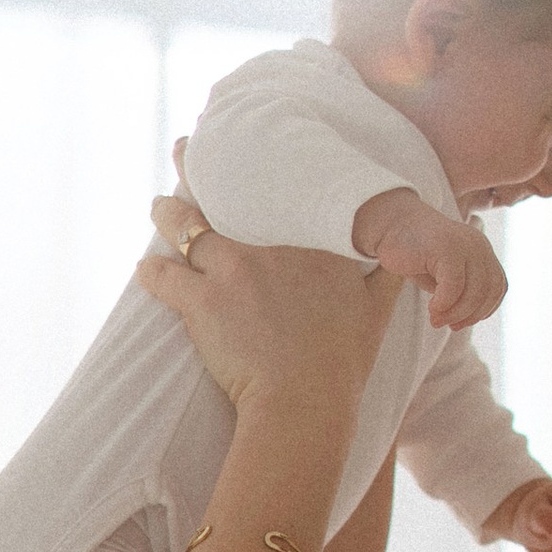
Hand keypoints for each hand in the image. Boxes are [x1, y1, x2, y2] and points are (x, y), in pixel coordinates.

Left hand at [141, 153, 400, 408]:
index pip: (281, 194)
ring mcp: (232, 269)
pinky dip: (151, 272)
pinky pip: (163, 276)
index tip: (248, 155)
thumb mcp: (378, 313)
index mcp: (313, 244)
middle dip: (200, 166)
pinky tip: (145, 268)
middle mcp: (270, 246)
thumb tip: (406, 258)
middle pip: (226, 195)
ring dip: (167, 213)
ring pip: (185, 226)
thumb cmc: (342, 364)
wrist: (304, 404)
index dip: (260, 173)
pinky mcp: (200, 300)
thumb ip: (389, 277)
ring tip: (158, 205)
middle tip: (185, 147)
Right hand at [351, 188, 507, 331]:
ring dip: (455, 313)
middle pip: (488, 291)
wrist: (390, 224)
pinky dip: (445, 303)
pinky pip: (454, 285)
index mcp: (482, 251)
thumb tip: (468, 318)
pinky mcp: (447, 247)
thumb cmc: (416, 254)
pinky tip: (431, 308)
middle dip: (469, 315)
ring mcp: (465, 244)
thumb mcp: (445, 276)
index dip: (483, 310)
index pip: (498, 287)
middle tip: (448, 325)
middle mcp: (478, 246)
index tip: (461, 322)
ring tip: (436, 319)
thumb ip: (462, 292)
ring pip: (474, 291)